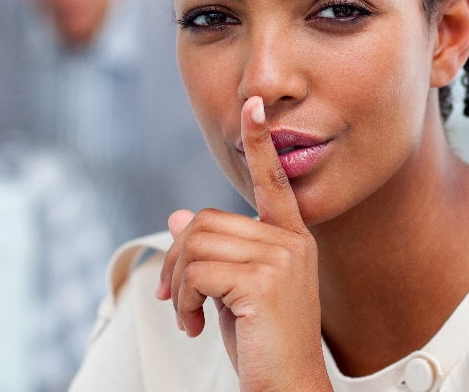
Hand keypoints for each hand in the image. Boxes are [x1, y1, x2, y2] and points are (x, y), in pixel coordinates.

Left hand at [155, 96, 331, 391]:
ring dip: (179, 286)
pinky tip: (197, 324)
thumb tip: (180, 215)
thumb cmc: (264, 345)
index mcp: (289, 239)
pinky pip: (197, 271)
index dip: (259, 142)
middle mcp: (290, 243)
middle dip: (178, 262)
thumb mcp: (231, 290)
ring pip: (195, 245)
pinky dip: (184, 300)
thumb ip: (214, 252)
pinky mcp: (264, 281)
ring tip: (191, 315)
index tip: (251, 105)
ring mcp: (281, 259)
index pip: (271, 181)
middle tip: (178, 299)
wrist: (286, 387)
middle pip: (205, 222)